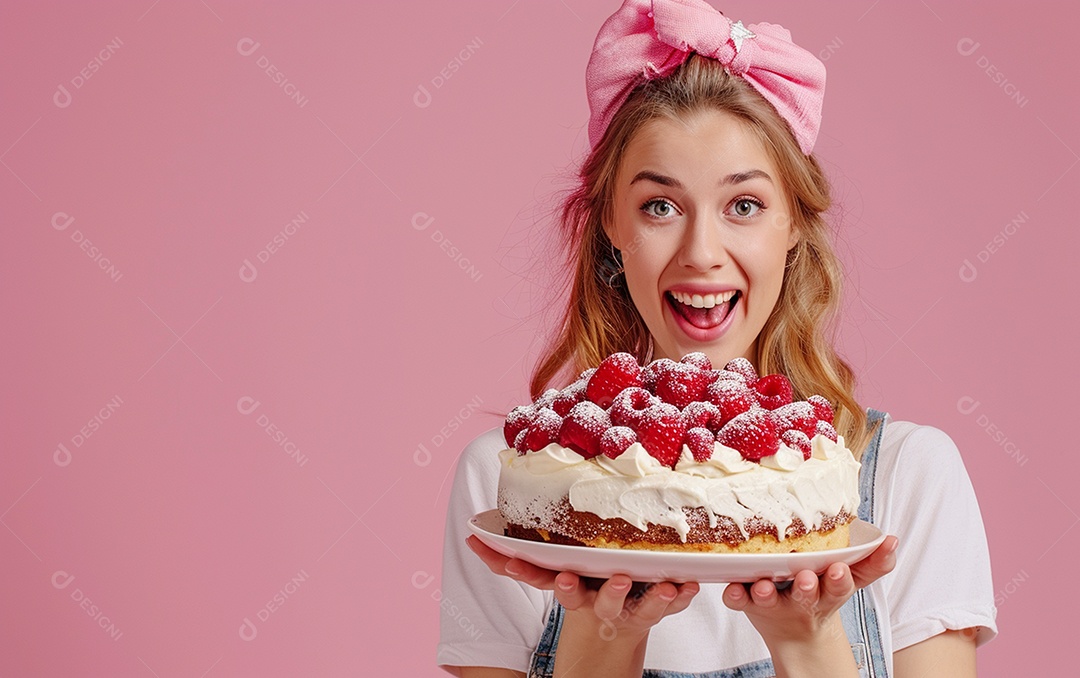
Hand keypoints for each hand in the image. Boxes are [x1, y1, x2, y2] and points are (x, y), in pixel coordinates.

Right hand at [466, 535, 697, 650]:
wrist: (607, 633)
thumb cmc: (579, 585)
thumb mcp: (544, 570)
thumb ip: (509, 556)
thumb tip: (471, 534)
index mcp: (568, 587)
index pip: (546, 581)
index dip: (539, 576)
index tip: (545, 573)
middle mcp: (593, 602)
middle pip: (594, 600)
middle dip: (603, 592)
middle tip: (616, 581)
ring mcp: (625, 609)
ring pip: (639, 608)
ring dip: (653, 600)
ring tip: (666, 588)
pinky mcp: (651, 610)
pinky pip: (667, 606)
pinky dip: (680, 597)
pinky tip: (692, 586)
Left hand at [721, 535, 897, 672]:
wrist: (796, 631)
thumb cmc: (822, 592)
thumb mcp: (853, 579)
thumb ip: (874, 561)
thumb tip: (892, 540)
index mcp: (828, 590)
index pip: (839, 585)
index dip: (839, 579)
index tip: (838, 569)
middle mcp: (802, 598)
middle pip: (806, 595)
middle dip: (807, 588)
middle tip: (806, 579)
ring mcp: (775, 602)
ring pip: (770, 600)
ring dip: (766, 593)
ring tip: (762, 586)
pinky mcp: (749, 603)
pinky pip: (739, 601)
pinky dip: (735, 595)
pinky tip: (732, 587)